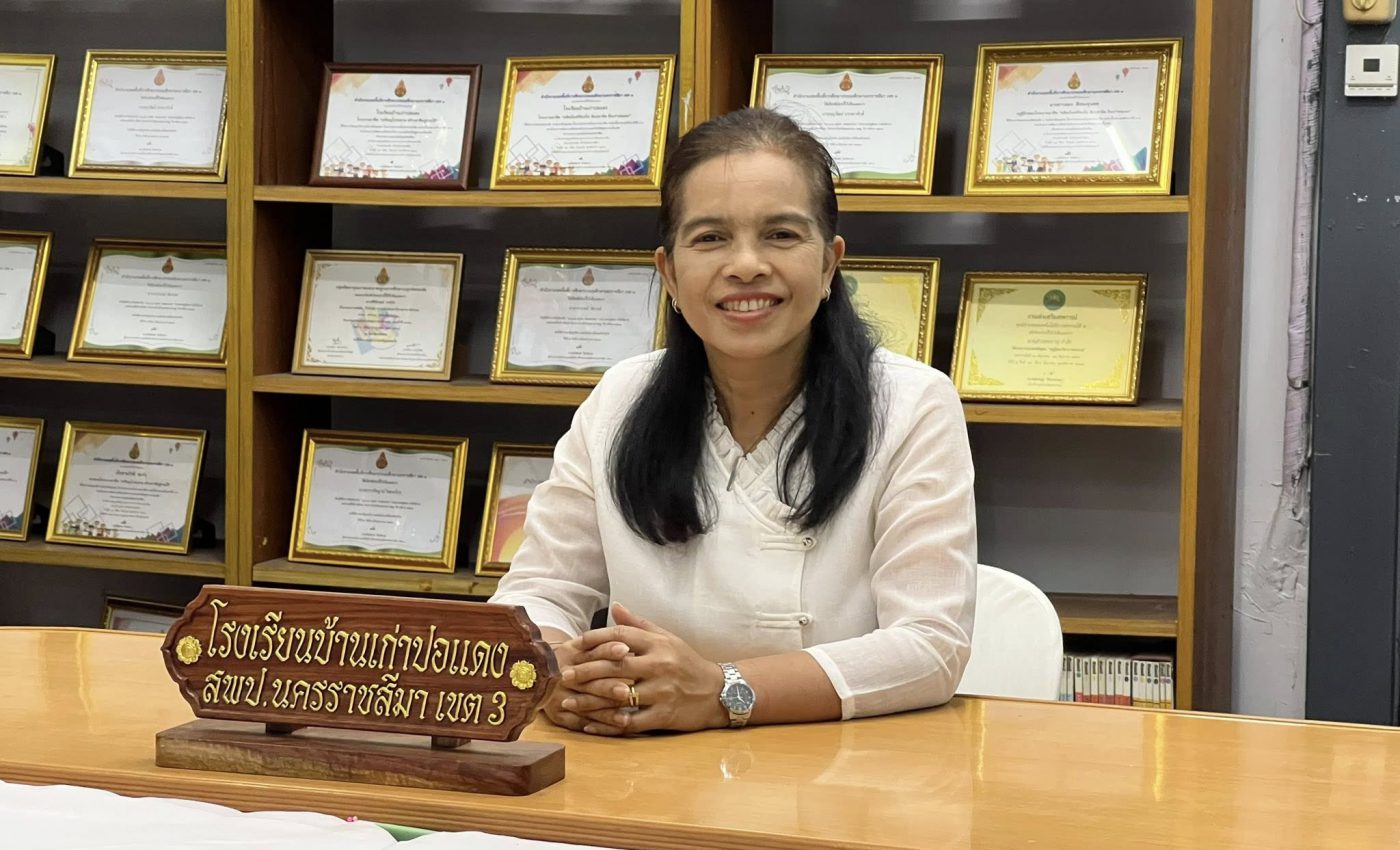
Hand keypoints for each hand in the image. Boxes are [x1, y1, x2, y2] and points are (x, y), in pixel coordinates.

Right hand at [541, 633, 632, 735]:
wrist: (539, 675)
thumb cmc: (574, 660)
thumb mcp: (582, 646)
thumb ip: (603, 643)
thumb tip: (627, 645)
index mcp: (569, 653)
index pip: (591, 652)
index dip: (608, 650)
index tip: (626, 650)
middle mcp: (560, 675)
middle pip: (587, 682)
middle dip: (607, 687)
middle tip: (626, 691)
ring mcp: (557, 697)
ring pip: (585, 706)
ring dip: (606, 713)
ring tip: (625, 718)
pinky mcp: (557, 715)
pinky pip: (579, 723)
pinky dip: (598, 727)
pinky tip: (614, 729)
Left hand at [561, 602, 727, 735]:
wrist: (718, 691)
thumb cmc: (687, 662)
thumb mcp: (667, 638)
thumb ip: (638, 624)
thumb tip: (615, 606)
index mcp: (658, 644)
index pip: (619, 636)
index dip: (595, 639)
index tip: (576, 644)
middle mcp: (659, 665)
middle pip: (614, 666)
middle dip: (586, 670)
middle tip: (565, 675)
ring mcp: (661, 691)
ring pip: (619, 695)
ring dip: (590, 700)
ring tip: (568, 702)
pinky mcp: (664, 715)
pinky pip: (630, 721)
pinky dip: (607, 723)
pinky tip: (589, 724)